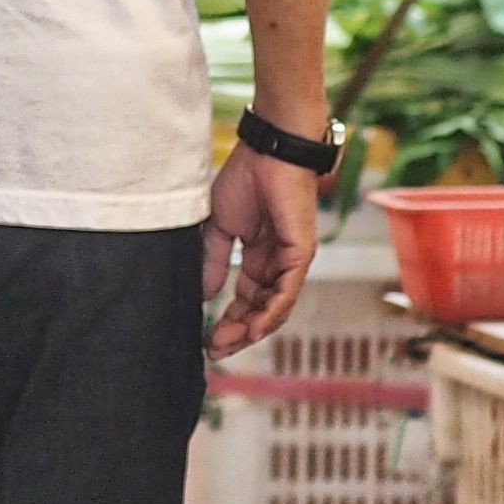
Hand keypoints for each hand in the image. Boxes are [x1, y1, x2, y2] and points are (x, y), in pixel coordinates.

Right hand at [203, 144, 323, 355]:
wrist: (268, 152)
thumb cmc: (246, 180)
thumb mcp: (218, 227)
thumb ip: (213, 261)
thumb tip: (203, 295)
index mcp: (259, 258)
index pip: (246, 300)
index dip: (228, 321)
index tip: (208, 339)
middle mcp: (277, 264)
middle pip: (260, 310)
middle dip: (237, 333)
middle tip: (215, 350)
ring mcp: (291, 261)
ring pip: (276, 307)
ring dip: (252, 329)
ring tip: (228, 343)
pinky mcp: (300, 253)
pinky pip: (287, 292)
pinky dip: (271, 312)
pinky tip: (253, 329)